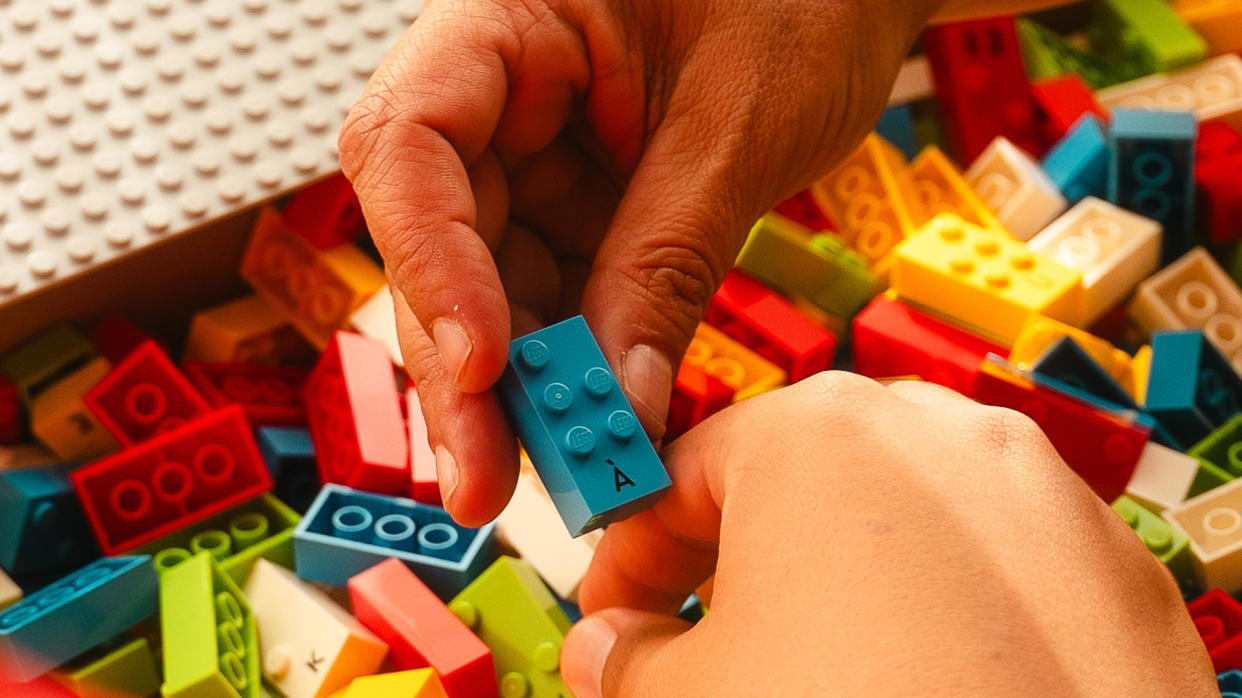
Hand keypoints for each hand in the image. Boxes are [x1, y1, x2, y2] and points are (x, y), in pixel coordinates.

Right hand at [339, 0, 938, 524]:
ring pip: (487, 284)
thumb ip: (665, 259)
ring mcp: (531, 154)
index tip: (488, 364)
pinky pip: (553, 294)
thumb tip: (617, 402)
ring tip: (553, 476)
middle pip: (436, 237)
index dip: (430, 261)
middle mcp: (497, 91)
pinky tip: (589, 431)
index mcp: (506, 17)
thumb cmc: (806, 0)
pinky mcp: (576, 205)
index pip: (410, 139)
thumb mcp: (736, 127)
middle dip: (465, 365)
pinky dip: (570, 366)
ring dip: (515, 388)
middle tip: (490, 479)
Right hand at [561, 374, 1213, 695]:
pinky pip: (993, 568)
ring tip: (825, 672)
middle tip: (703, 649)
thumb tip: (609, 652)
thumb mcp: (693, 694)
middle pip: (791, 489)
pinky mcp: (1106, 563)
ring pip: (899, 523)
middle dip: (732, 572)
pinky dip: (945, 611)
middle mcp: (935, 432)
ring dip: (841, 587)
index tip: (614, 617)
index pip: (678, 479)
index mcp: (815, 431)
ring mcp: (1035, 490)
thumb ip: (626, 659)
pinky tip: (928, 681)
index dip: (627, 561)